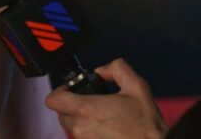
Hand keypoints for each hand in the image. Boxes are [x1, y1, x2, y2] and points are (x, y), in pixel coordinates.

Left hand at [44, 58, 167, 138]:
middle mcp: (81, 128)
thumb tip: (102, 69)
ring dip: (81, 120)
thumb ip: (117, 69)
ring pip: (72, 127)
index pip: (53, 100)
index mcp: (87, 109)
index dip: (60, 92)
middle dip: (72, 106)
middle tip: (91, 103)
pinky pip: (83, 138)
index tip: (70, 90)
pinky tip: (107, 130)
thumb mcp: (137, 87)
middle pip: (62, 113)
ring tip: (102, 117)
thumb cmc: (147, 125)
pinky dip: (90, 133)